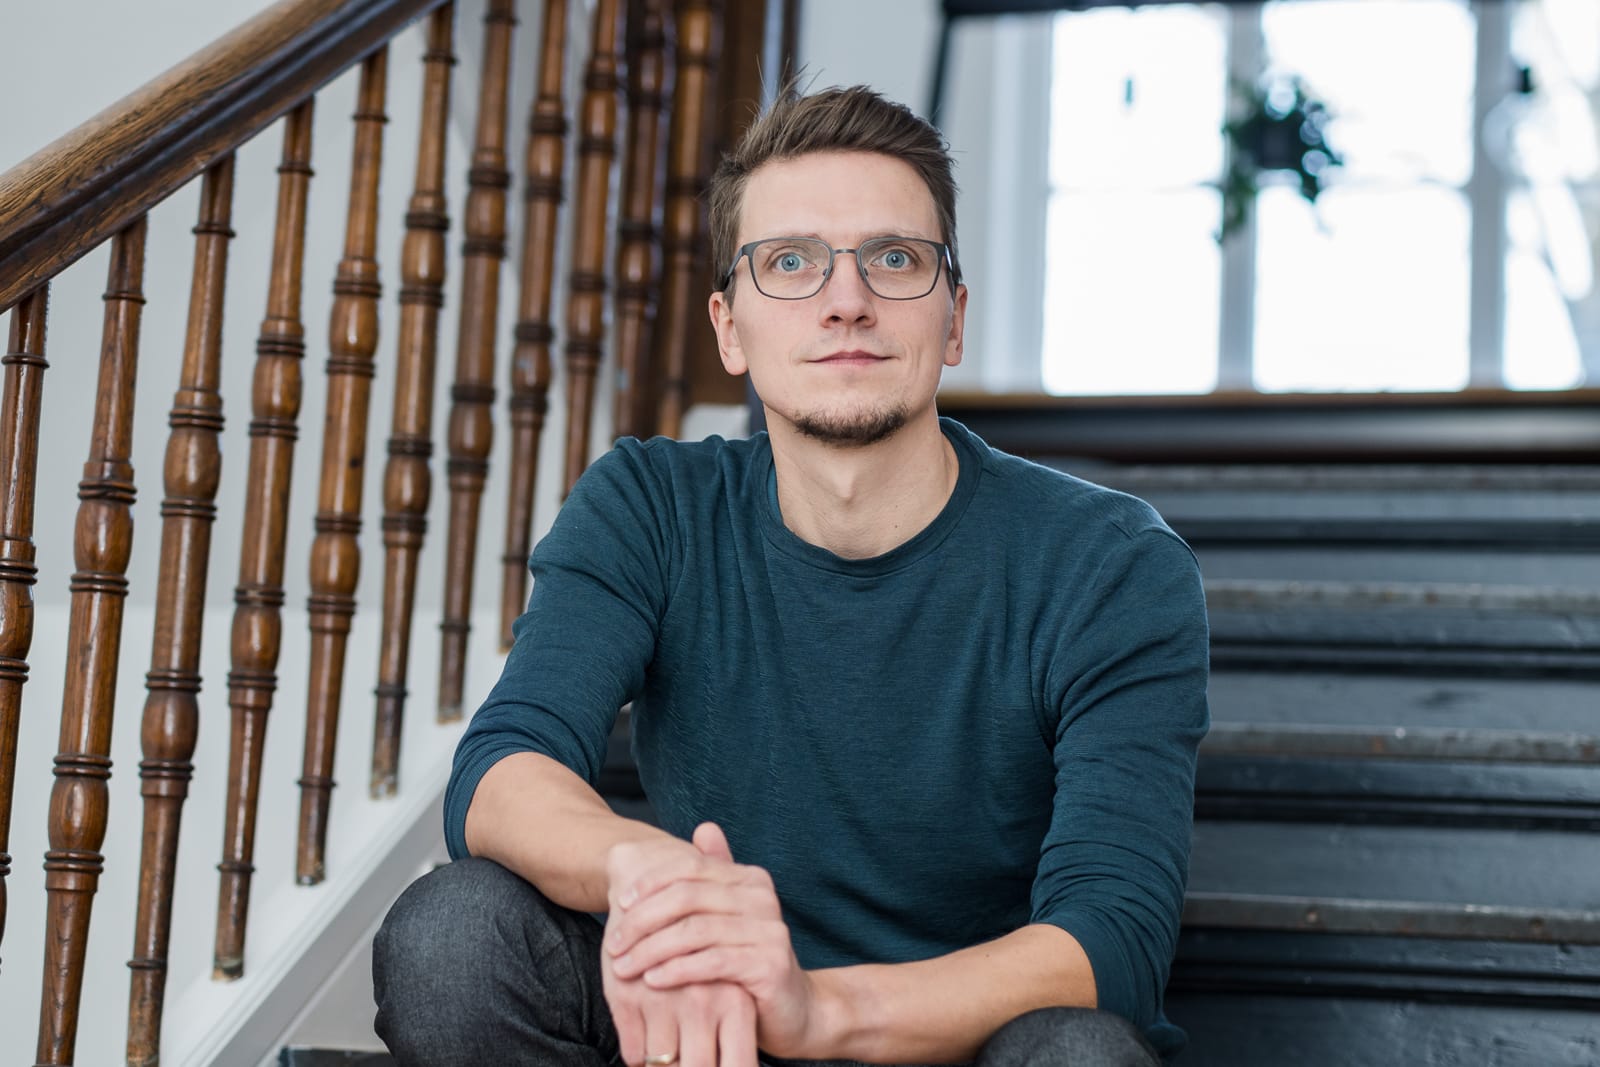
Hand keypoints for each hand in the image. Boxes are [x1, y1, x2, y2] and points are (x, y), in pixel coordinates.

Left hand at [603, 834, 757, 1065]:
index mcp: (750, 879)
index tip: (618, 904)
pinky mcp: (771, 963)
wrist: (791, 1009)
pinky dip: (676, 970)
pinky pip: (711, 962)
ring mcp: (770, 929)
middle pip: (687, 897)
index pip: (689, 868)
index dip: (649, 883)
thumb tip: (705, 827)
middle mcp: (763, 897)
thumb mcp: (727, 917)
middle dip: (642, 920)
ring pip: (694, 931)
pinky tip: (652, 981)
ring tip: (624, 968)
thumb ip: (713, 877)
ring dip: (651, 950)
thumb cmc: (746, 962)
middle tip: (613, 944)